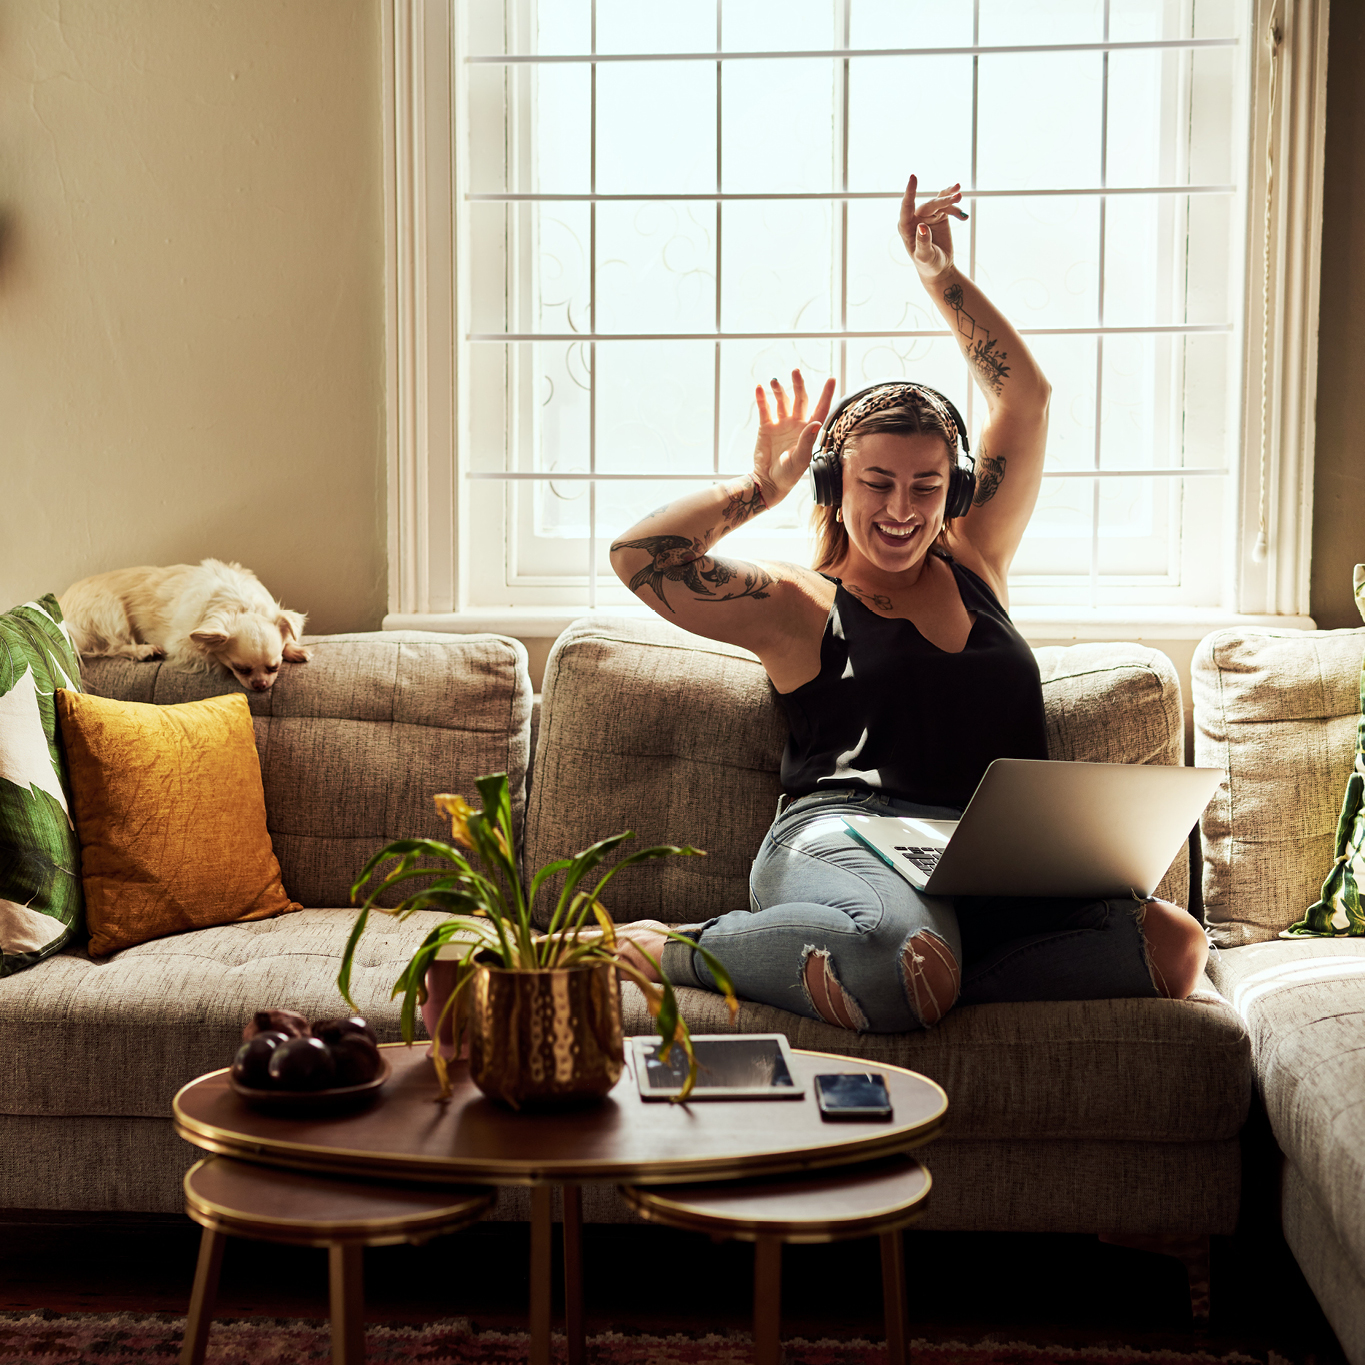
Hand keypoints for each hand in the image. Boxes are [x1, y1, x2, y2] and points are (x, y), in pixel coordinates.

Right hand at [752, 370, 835, 505]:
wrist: (768, 481)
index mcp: (809, 431)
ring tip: (774, 381)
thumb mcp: (800, 460)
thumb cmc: (788, 475)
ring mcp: (781, 424)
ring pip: (782, 401)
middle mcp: (796, 424)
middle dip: (799, 385)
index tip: (831, 379)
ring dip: (779, 390)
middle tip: (796, 372)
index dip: (826, 394)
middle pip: (800, 399)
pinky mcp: (766, 427)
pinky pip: (765, 409)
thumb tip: (815, 422)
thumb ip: (807, 441)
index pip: (820, 409)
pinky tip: (760, 388)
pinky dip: (762, 398)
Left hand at [898, 173, 966, 282]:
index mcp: (906, 228)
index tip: (913, 177)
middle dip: (943, 200)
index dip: (910, 191)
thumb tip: (922, 227)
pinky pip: (946, 205)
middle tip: (958, 198)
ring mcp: (927, 216)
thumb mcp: (925, 257)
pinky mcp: (938, 215)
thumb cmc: (928, 265)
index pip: (906, 207)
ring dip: (950, 199)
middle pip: (928, 204)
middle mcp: (915, 219)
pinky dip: (955, 205)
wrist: (939, 268)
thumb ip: (922, 243)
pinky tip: (963, 210)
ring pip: (938, 202)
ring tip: (960, 196)